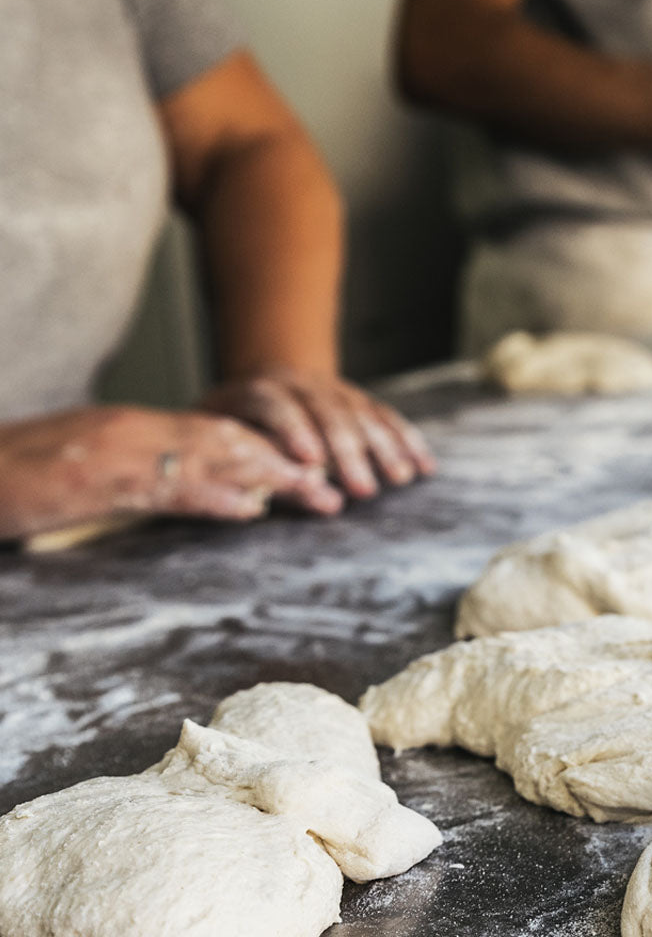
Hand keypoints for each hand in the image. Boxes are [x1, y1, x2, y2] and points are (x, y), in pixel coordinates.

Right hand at [0, 406, 343, 540]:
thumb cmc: (14, 476)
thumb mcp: (89, 476)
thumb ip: (146, 482)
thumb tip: (207, 497)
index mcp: (134, 429)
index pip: (217, 434)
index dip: (270, 451)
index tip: (312, 471)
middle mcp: (134, 431)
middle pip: (229, 439)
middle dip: (287, 461)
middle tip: (335, 486)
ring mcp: (117, 452)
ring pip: (210, 454)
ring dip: (270, 473)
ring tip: (316, 492)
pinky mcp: (96, 481)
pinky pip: (165, 485)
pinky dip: (212, 494)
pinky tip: (248, 506)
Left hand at [203, 368, 435, 500]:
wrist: (263, 385)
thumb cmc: (236, 431)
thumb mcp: (227, 441)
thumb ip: (251, 463)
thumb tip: (275, 494)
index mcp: (257, 391)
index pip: (275, 404)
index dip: (293, 430)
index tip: (311, 461)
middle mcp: (298, 383)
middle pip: (327, 412)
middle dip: (349, 451)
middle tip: (364, 490)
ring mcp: (332, 388)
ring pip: (362, 413)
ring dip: (384, 446)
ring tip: (401, 479)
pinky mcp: (358, 398)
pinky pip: (386, 417)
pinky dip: (406, 440)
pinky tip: (424, 465)